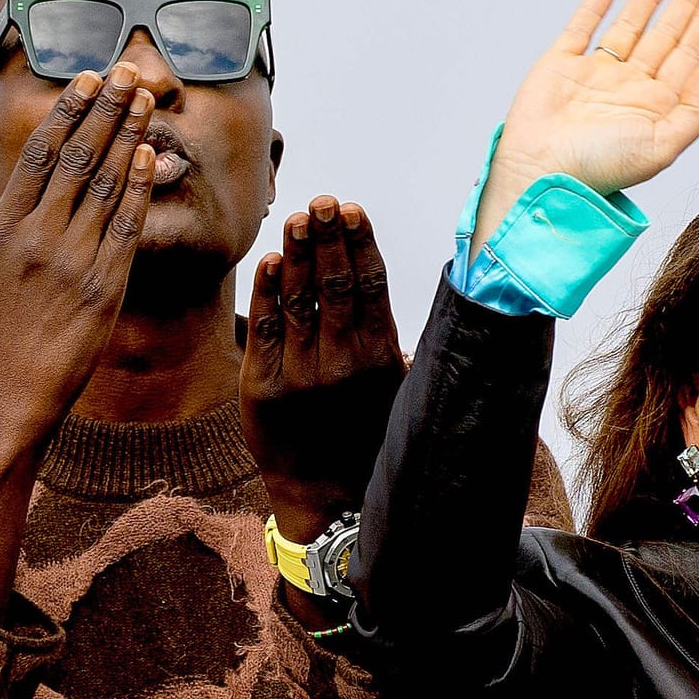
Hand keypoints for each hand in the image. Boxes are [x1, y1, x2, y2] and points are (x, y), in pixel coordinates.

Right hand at [0, 61, 156, 468]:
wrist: (4, 407)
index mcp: (0, 232)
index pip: (39, 156)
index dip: (65, 113)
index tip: (84, 80)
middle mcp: (38, 240)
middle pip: (78, 159)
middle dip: (104, 110)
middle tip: (126, 70)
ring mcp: (74, 265)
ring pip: (106, 186)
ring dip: (127, 136)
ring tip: (145, 98)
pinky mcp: (105, 292)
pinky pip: (125, 231)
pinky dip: (138, 190)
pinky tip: (148, 155)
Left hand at [241, 197, 403, 541]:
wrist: (324, 496)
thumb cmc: (364, 436)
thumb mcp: (396, 393)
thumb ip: (397, 346)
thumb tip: (435, 308)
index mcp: (379, 360)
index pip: (371, 287)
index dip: (360, 244)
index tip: (353, 210)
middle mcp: (343, 365)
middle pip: (335, 285)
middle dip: (329, 238)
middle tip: (322, 201)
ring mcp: (301, 376)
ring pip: (299, 300)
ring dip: (299, 253)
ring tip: (298, 219)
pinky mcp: (264, 388)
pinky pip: (264, 328)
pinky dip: (267, 291)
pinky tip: (271, 260)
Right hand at [472, 0, 698, 252]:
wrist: (541, 170)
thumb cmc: (598, 168)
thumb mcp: (662, 148)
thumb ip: (694, 112)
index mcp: (655, 106)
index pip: (689, 55)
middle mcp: (628, 88)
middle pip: (667, 35)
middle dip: (688, 1)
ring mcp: (594, 76)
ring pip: (630, 26)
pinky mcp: (560, 66)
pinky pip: (580, 30)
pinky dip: (592, 10)